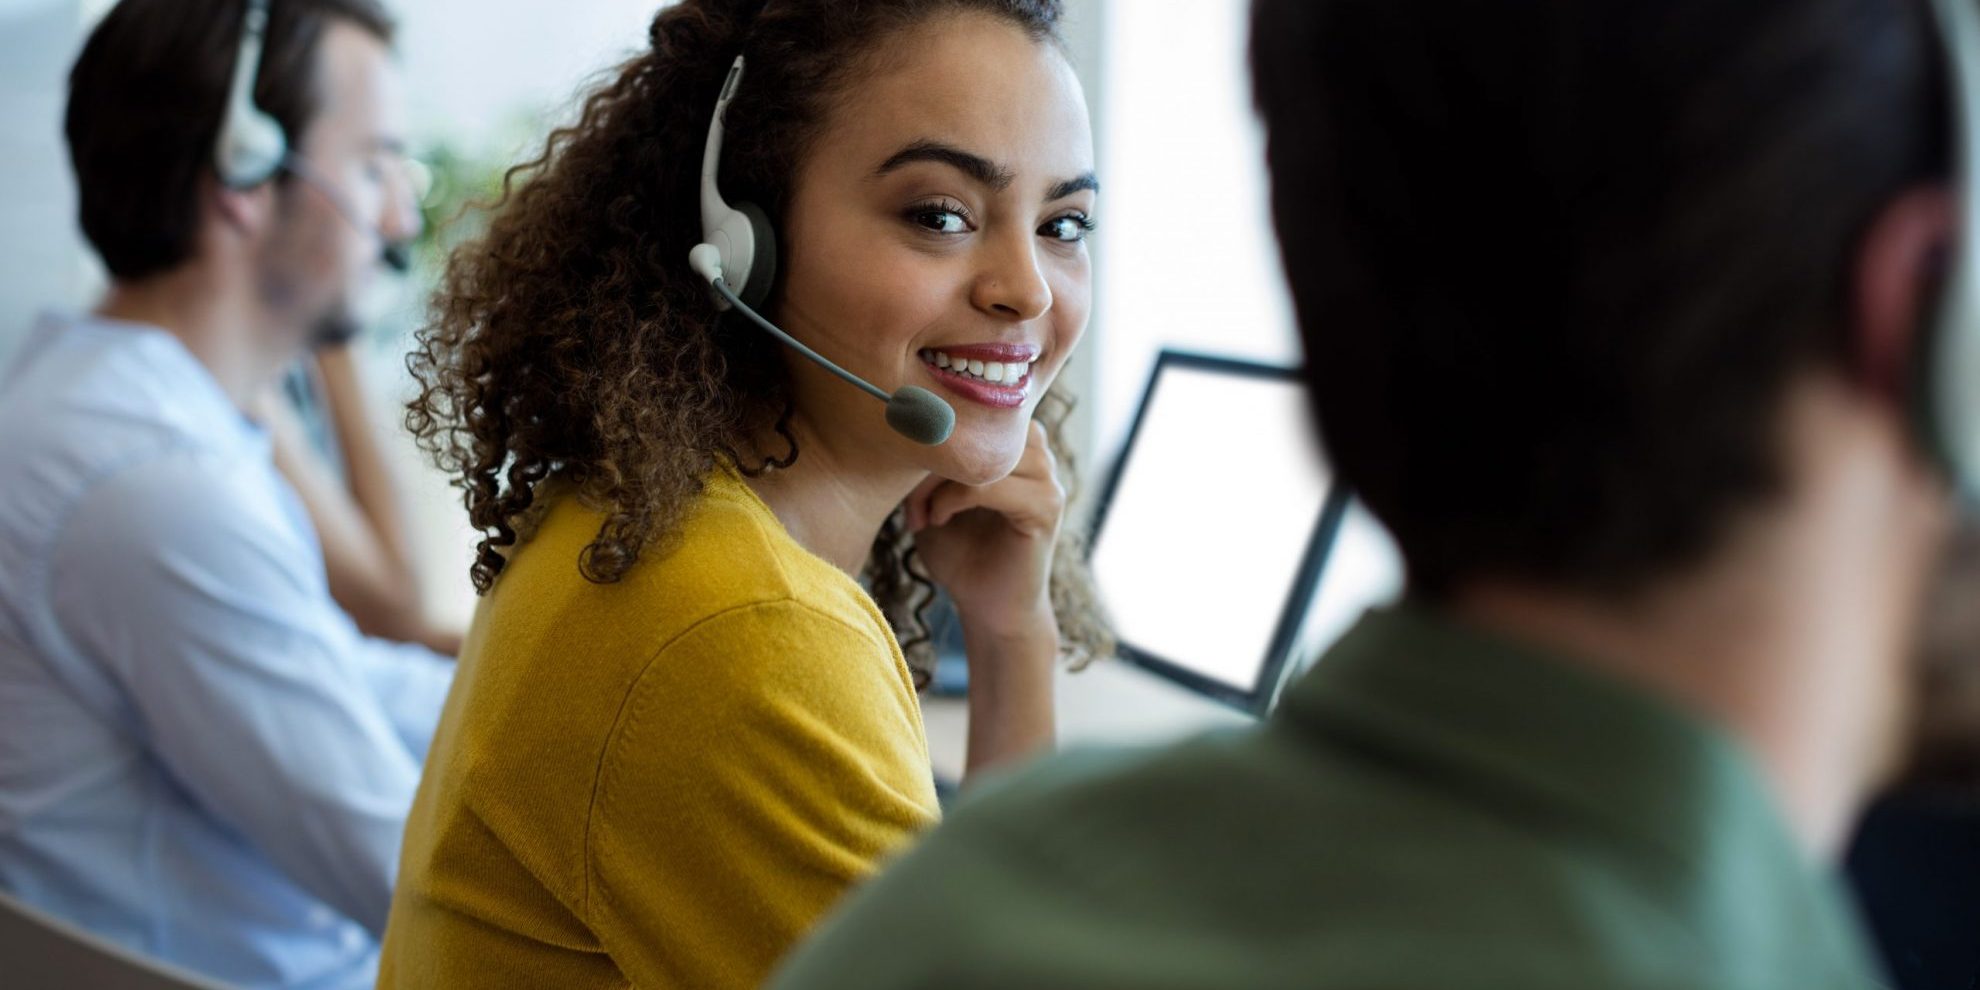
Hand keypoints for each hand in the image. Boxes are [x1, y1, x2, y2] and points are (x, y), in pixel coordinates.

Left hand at [904, 420, 1064, 642]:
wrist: (989, 610)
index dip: (930, 439)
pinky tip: (939, 520)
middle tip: (910, 500)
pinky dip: (955, 499)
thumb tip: (905, 430)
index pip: (968, 413)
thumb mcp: (932, 501)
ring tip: (925, 512)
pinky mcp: (1046, 508)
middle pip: (977, 428)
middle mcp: (1036, 454)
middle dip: (933, 460)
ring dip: (943, 479)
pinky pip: (993, 484)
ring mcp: (1047, 479)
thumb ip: (926, 465)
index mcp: (1013, 445)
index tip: (902, 480)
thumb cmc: (960, 554)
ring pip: (984, 452)